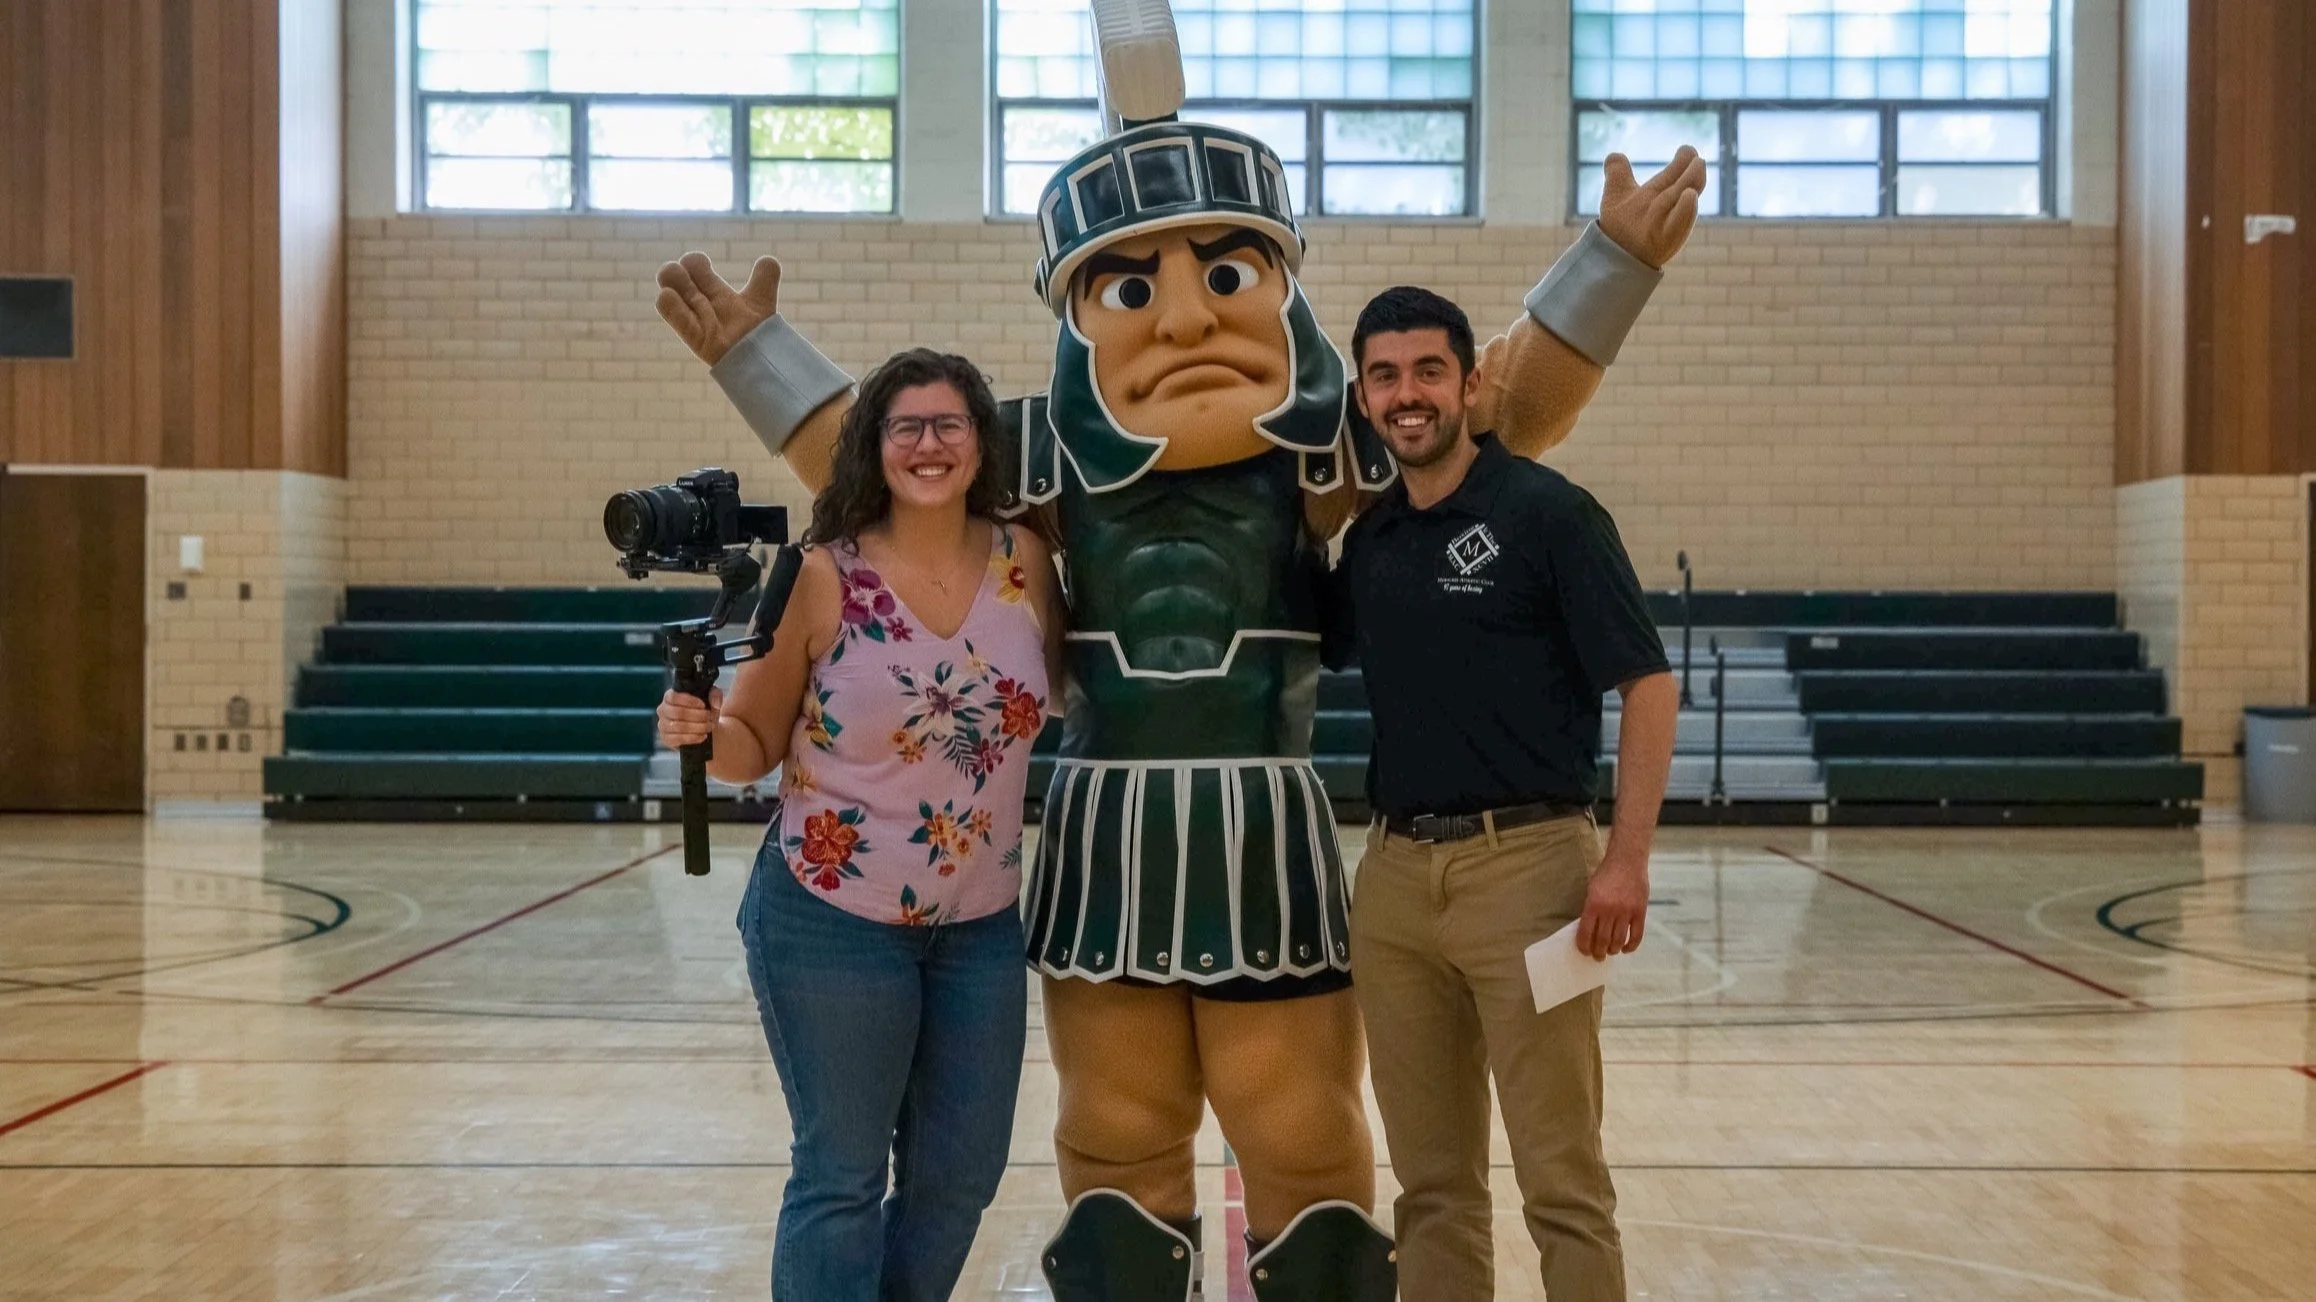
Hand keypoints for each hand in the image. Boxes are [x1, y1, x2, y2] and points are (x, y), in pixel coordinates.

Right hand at [654, 252, 782, 364]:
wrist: (762, 357)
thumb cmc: (761, 330)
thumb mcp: (762, 298)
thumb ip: (765, 278)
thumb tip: (768, 260)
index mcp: (716, 292)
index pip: (696, 269)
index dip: (695, 263)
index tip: (702, 263)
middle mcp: (702, 304)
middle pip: (678, 279)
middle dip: (675, 272)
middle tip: (684, 270)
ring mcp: (697, 321)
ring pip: (671, 295)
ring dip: (670, 282)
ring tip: (670, 279)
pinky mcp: (696, 339)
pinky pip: (676, 320)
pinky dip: (669, 306)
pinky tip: (666, 294)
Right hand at [656, 686, 723, 749]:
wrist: (705, 727)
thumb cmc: (705, 709)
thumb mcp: (712, 698)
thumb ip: (715, 694)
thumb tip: (715, 704)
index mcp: (669, 697)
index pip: (673, 697)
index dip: (689, 701)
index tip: (703, 705)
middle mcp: (663, 710)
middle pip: (677, 712)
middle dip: (697, 716)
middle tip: (709, 717)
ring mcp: (663, 725)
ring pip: (678, 726)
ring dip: (697, 727)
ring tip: (709, 726)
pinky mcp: (666, 739)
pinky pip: (678, 739)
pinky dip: (693, 738)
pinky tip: (703, 736)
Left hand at [1575, 848, 1648, 958]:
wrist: (1627, 860)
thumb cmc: (1606, 874)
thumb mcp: (1591, 889)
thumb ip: (1590, 909)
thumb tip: (1589, 932)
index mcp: (1593, 904)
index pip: (1586, 933)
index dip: (1584, 946)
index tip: (1584, 951)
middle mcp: (1609, 910)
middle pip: (1602, 940)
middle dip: (1598, 952)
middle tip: (1598, 956)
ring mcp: (1626, 911)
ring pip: (1619, 940)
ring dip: (1613, 950)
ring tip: (1610, 952)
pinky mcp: (1640, 912)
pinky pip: (1636, 935)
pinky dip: (1631, 946)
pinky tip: (1625, 949)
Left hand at [1595, 147, 1706, 270]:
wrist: (1615, 254)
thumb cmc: (1621, 224)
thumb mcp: (1616, 194)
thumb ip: (1618, 173)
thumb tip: (1614, 155)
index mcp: (1660, 192)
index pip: (1674, 174)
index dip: (1682, 161)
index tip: (1688, 149)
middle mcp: (1665, 206)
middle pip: (1681, 185)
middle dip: (1690, 170)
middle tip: (1698, 157)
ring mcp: (1664, 223)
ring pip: (1682, 202)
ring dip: (1691, 182)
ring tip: (1699, 165)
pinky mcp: (1662, 241)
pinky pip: (1677, 226)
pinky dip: (1684, 212)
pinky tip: (1690, 196)